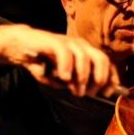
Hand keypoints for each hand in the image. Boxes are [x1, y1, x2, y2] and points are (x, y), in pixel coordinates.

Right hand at [0, 25, 119, 96]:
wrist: (22, 48)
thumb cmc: (42, 63)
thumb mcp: (60, 78)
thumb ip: (72, 83)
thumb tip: (83, 90)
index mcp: (86, 53)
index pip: (106, 63)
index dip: (111, 78)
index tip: (108, 93)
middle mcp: (80, 46)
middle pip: (101, 59)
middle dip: (99, 79)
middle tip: (90, 93)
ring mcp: (68, 42)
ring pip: (85, 57)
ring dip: (83, 77)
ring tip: (76, 91)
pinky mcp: (55, 41)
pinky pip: (65, 52)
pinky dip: (67, 66)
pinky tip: (64, 77)